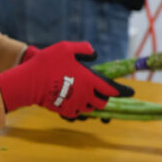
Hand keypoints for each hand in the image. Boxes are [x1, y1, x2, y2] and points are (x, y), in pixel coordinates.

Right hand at [0, 41, 133, 118]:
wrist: (29, 82)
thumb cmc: (48, 63)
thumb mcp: (66, 48)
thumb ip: (83, 49)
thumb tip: (94, 54)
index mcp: (89, 80)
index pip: (111, 89)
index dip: (123, 91)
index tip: (131, 92)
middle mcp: (85, 95)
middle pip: (102, 102)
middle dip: (104, 97)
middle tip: (102, 92)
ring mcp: (75, 104)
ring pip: (90, 108)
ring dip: (92, 103)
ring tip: (87, 96)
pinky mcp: (64, 111)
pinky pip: (77, 113)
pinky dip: (79, 108)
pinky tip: (74, 101)